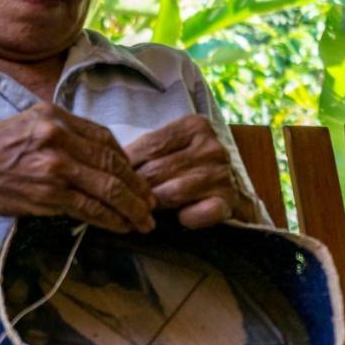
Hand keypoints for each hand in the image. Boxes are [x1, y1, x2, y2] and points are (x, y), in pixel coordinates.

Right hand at [0, 103, 155, 235]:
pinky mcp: (49, 192)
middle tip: (152, 202)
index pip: (104, 136)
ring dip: (132, 207)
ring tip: (145, 220)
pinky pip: (91, 207)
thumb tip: (96, 155)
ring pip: (108, 186)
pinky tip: (122, 226)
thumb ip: (59, 134)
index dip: (126, 159)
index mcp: (52, 114)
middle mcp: (56, 134)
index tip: (136, 176)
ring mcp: (54, 164)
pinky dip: (111, 219)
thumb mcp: (24, 127)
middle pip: (112, 161)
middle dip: (137, 186)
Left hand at [125, 115, 256, 228]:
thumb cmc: (192, 167)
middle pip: (156, 170)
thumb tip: (110, 163)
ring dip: (154, 205)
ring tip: (141, 211)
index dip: (125, 163)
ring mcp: (221, 174)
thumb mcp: (173, 148)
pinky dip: (185, 218)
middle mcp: (211, 147)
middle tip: (121, 199)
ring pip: (172, 192)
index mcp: (195, 126)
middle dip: (135, 188)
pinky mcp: (227, 201)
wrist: (234, 189)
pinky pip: (198, 214)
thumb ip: (148, 151)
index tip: (112, 176)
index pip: (149, 145)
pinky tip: (179, 218)